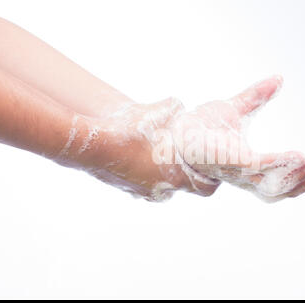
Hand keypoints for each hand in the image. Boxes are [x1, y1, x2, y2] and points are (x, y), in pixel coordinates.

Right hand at [62, 98, 219, 201]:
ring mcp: (144, 193)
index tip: (212, 166)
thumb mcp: (160, 111)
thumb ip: (176, 109)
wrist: (92, 145)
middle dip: (188, 170)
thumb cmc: (129, 130)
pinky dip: (147, 172)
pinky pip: (146, 183)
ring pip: (164, 185)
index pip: (208, 187)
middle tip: (185, 154)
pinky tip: (140, 155)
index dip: (212, 177)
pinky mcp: (129, 190)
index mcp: (177, 177)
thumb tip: (180, 107)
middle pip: (185, 185)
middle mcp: (163, 191)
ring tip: (159, 152)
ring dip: (166, 171)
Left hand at [170, 75, 304, 201]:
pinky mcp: (232, 163)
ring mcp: (241, 173)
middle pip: (290, 187)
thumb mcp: (237, 109)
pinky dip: (282, 164)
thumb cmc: (202, 127)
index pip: (290, 178)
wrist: (174, 131)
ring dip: (304, 174)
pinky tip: (301, 155)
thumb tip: (279, 78)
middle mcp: (250, 177)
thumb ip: (258, 96)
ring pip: (280, 182)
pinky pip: (262, 167)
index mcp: (255, 169)